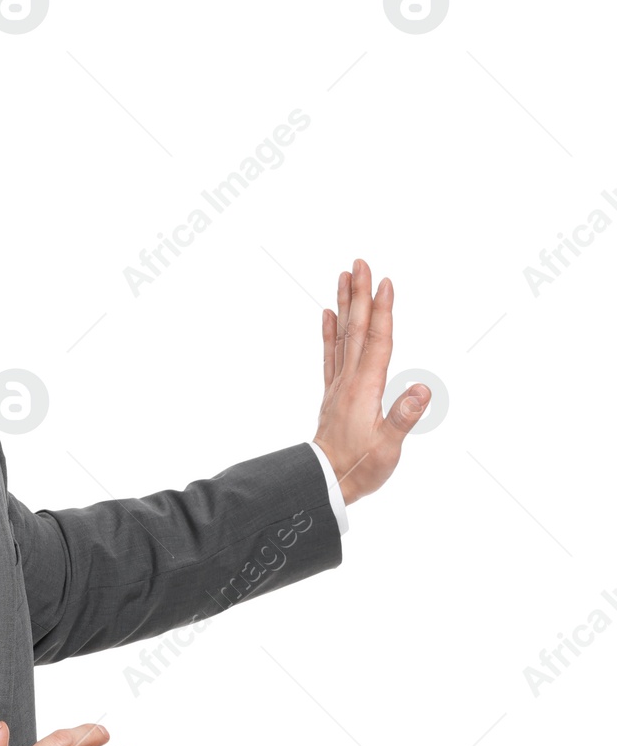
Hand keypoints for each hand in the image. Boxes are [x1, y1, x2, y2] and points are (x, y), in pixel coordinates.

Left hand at [313, 258, 428, 504]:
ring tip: (343, 277)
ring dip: (344, 305)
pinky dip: (329, 333)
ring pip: (342, 336)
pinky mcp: (334, 393)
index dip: (382, 311)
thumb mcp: (388, 448)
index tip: (385, 282)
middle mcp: (349, 379)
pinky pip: (330, 355)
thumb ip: (404, 417)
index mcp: (366, 387)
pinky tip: (327, 315)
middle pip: (356, 329)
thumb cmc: (359, 468)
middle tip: (359, 263)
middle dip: (359, 294)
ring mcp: (339, 384)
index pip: (377, 340)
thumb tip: (421, 389)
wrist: (324, 482)